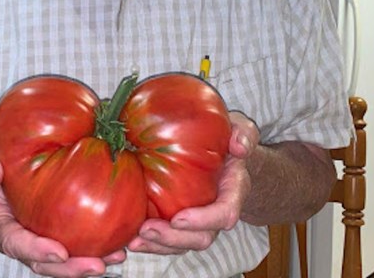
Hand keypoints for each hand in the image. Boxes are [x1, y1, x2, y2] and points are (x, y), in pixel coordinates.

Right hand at [0, 139, 126, 276]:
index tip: (59, 252)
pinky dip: (97, 247)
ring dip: (88, 263)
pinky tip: (120, 243)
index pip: (14, 243)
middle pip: (43, 262)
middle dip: (70, 268)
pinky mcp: (57, 231)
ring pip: (63, 260)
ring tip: (116, 257)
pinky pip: (75, 244)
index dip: (35, 250)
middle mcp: (19, 238)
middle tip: (97, 266)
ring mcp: (39, 237)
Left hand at [127, 112, 259, 254]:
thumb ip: (244, 134)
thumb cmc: (229, 139)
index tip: (178, 218)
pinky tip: (130, 239)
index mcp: (232, 191)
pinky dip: (150, 242)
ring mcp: (198, 220)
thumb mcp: (241, 129)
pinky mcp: (179, 221)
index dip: (203, 220)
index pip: (224, 214)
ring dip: (158, 245)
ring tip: (134, 240)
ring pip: (182, 244)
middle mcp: (216, 212)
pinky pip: (168, 240)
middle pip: (201, 238)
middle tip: (146, 229)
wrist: (223, 151)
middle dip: (173, 238)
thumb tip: (239, 146)